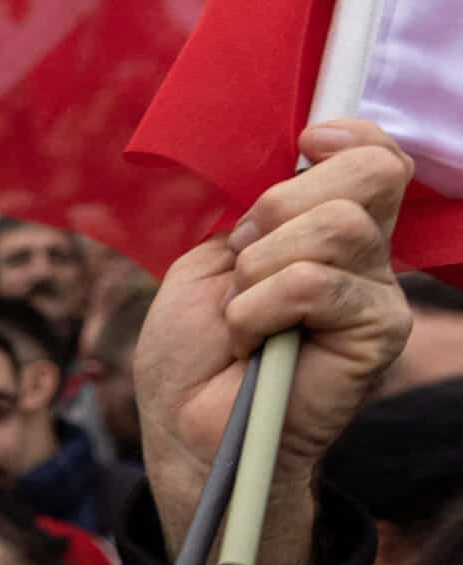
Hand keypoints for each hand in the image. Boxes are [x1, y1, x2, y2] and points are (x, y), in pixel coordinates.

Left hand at [136, 122, 412, 564]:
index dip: (348, 136)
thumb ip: (257, 217)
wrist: (187, 428)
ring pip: (335, 225)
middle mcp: (364, 257)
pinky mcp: (377, 332)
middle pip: (368, 174)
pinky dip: (259, 308)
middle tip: (244, 261)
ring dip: (261, 266)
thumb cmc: (193, 353)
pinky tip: (251, 343)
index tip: (307, 141)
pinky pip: (313, 283)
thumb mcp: (209, 264)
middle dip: (282, 205)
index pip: (374, 156)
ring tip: (244, 314)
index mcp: (326, 231)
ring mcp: (376, 294)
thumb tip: (301, 173)